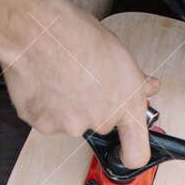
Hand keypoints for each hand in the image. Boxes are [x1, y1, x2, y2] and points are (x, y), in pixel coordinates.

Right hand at [0, 0, 159, 167]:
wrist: (35, 31)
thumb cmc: (76, 35)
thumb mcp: (119, 54)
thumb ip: (135, 80)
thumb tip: (149, 87)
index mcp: (126, 104)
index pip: (136, 154)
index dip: (131, 154)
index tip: (126, 150)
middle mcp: (100, 120)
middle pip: (99, 125)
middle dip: (93, 107)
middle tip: (84, 80)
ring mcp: (70, 126)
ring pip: (70, 121)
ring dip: (67, 104)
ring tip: (61, 74)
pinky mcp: (42, 125)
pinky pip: (46, 118)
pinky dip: (44, 104)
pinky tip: (45, 80)